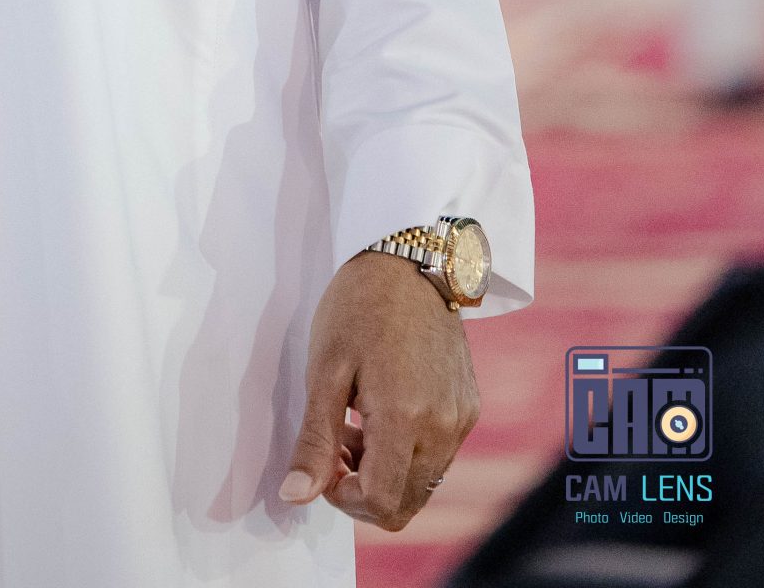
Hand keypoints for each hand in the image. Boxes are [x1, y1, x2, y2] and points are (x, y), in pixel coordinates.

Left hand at [278, 252, 478, 530]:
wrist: (408, 260)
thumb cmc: (359, 306)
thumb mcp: (324, 370)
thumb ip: (314, 441)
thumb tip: (294, 496)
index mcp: (405, 418)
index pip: (382, 503)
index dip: (343, 498)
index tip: (323, 461)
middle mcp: (443, 427)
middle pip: (405, 504)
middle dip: (363, 488)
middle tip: (335, 442)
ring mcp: (461, 419)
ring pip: (422, 484)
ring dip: (385, 471)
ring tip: (355, 421)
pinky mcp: (468, 407)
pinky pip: (438, 457)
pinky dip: (408, 452)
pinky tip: (382, 410)